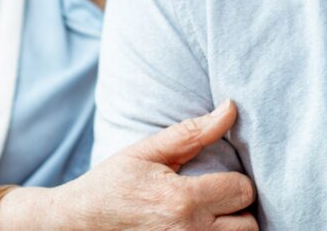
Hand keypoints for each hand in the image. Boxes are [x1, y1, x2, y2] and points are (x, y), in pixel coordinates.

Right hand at [0, 101, 256, 229]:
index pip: (243, 190)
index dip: (235, 182)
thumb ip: (192, 133)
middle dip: (237, 209)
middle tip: (215, 201)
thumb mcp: (146, 152)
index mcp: (182, 200)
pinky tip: (199, 227)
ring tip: (209, 217)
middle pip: (248, 224)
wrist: (78, 224)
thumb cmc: (113, 184)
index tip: (217, 181)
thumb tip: (231, 108)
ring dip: (230, 229)